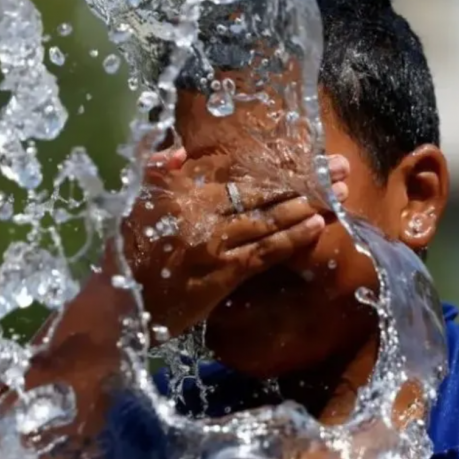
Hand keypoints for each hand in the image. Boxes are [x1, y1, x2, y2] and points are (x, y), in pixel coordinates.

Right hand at [123, 147, 348, 339]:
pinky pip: (263, 252)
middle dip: (307, 180)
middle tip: (342, 168)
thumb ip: (151, 171)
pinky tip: (315, 226)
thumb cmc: (122, 258)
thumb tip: (176, 151)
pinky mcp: (221, 274)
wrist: (115, 307)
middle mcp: (199, 212)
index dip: (279, 165)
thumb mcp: (130, 205)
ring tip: (340, 194)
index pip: (240, 175)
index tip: (311, 155)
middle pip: (264, 192)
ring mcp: (213, 243)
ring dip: (309, 205)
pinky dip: (291, 239)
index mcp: (180, 192)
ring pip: (269, 220)